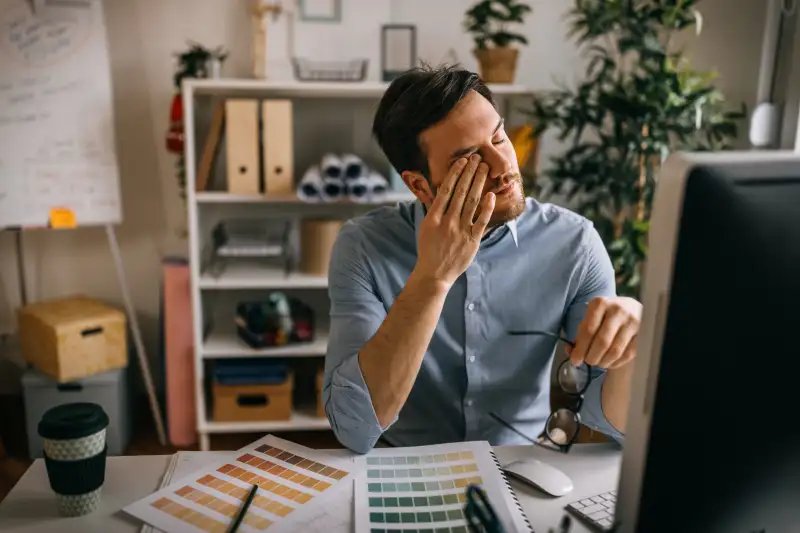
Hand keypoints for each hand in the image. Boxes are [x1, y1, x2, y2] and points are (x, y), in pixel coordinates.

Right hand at [414, 154, 494, 287]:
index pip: (445, 189)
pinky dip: (487, 207)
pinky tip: (492, 194)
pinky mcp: (472, 240)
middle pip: (461, 192)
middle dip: (470, 172)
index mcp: (433, 217)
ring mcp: (461, 231)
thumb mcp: (425, 227)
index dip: (455, 173)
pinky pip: (482, 221)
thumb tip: (440, 192)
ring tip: (484, 169)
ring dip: (479, 182)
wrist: (434, 274)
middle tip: (477, 158)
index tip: (462, 161)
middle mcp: (447, 222)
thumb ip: (434, 210)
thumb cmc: (429, 249)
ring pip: (472, 201)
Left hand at [569, 296, 641, 369]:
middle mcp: (618, 310)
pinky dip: (616, 363)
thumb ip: (581, 333)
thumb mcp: (591, 317)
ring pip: (615, 350)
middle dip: (592, 357)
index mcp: (600, 303)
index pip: (588, 331)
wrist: (631, 308)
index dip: (580, 349)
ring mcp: (633, 321)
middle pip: (602, 342)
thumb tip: (571, 351)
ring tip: (598, 362)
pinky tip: (610, 362)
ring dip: (604, 362)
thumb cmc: (605, 315)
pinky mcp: (643, 333)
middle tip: (588, 362)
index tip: (575, 360)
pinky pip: (628, 354)